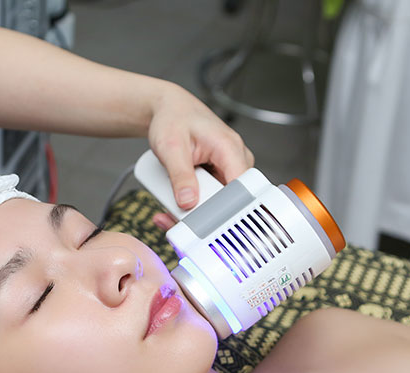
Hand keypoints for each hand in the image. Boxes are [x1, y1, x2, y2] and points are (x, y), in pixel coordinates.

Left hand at [147, 83, 253, 226]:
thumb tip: (188, 202)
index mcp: (230, 148)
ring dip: (193, 213)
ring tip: (168, 209)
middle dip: (200, 215)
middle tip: (173, 217)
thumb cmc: (173, 119)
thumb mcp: (170, 146)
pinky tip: (174, 208)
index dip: (225, 210)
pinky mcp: (220, 178)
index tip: (204, 225)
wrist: (170, 111)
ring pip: (218, 205)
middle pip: (228, 202)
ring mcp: (229, 171)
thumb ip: (180, 175)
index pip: (241, 189)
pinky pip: (210, 201)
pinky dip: (192, 207)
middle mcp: (236, 160)